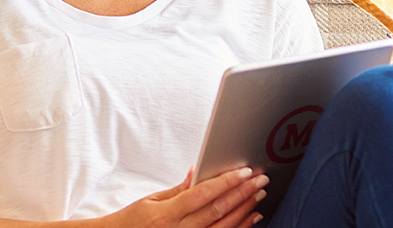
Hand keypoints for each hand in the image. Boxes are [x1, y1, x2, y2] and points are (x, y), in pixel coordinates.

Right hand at [99, 168, 268, 227]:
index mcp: (167, 214)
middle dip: (242, 193)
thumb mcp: (151, 201)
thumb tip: (197, 171)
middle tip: (260, 180)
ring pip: (223, 227)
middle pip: (218, 210)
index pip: (203, 195)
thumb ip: (178, 189)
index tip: (244, 171)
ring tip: (258, 195)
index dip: (226, 182)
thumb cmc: (133, 222)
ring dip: (245, 210)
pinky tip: (251, 218)